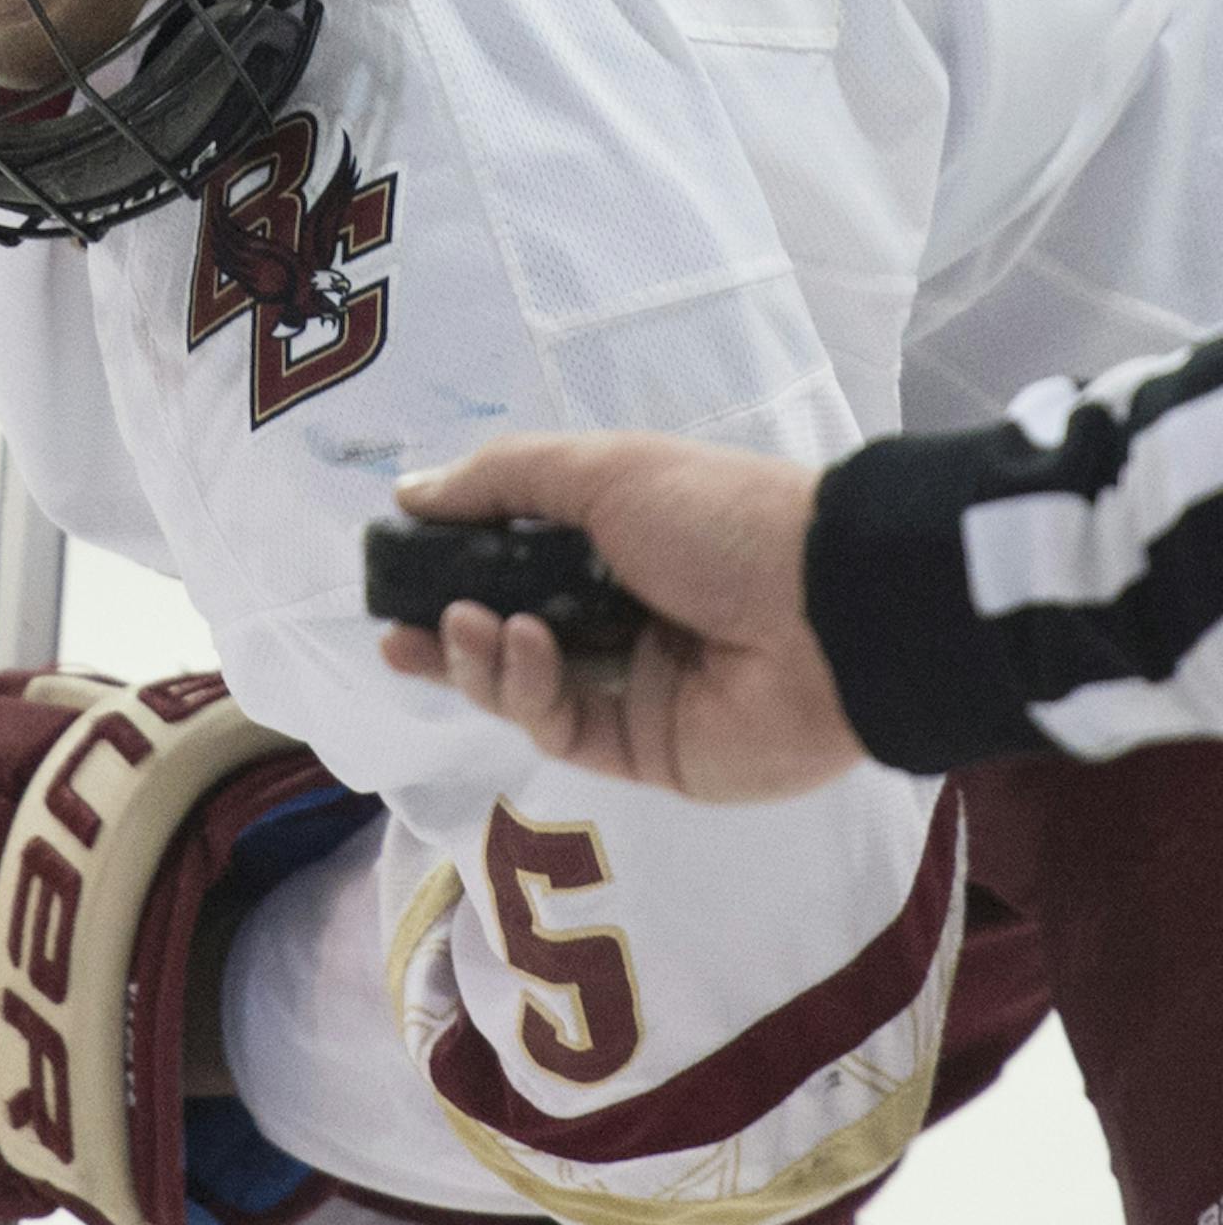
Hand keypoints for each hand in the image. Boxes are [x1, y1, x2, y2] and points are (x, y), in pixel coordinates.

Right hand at [377, 431, 864, 801]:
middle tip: (396, 630)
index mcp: (622, 540)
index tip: (397, 561)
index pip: (518, 555)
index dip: (455, 561)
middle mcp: (623, 613)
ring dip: (481, 656)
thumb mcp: (606, 471)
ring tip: (466, 626)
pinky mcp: (646, 753)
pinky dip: (529, 688)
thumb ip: (504, 481)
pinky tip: (517, 647)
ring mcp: (635, 686)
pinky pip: (565, 726)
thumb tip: (411, 493)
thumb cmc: (718, 519)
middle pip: (512, 630)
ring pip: (527, 685)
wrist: (828, 613)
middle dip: (450, 630)